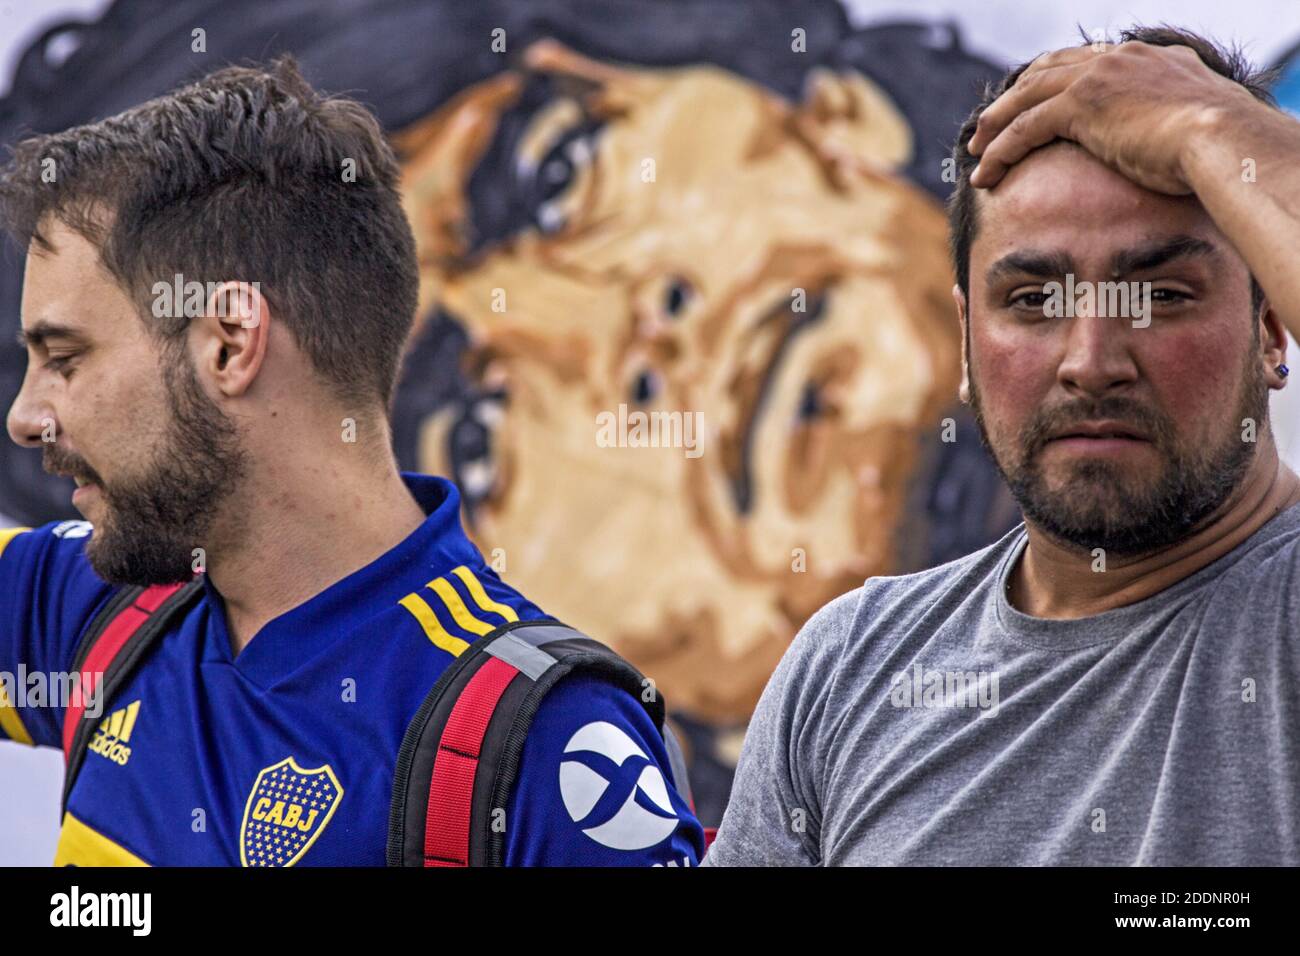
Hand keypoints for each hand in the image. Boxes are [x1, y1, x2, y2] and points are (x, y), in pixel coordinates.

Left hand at [966, 41, 1262, 194]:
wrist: (1223, 138)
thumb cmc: (1220, 144)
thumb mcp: (1197, 120)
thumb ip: (1174, 116)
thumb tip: (1173, 135)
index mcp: (1144, 58)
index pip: (1082, 63)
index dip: (1049, 83)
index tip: (1029, 104)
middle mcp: (1118, 59)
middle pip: (1046, 74)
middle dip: (1012, 102)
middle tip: (988, 128)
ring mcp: (1098, 77)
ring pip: (1027, 99)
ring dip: (996, 127)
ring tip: (976, 152)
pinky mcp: (1081, 105)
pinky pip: (1024, 128)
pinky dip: (1000, 151)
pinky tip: (985, 173)